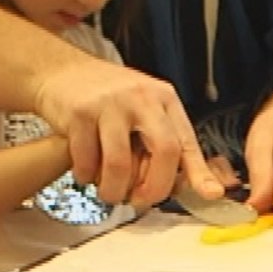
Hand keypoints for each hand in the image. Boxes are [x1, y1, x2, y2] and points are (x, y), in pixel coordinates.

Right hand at [33, 58, 221, 208]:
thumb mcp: (143, 110)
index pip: (186, 140)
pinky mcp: (80, 112)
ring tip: (109, 193)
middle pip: (164, 151)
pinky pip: (87, 160)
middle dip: (155, 187)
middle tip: (141, 201)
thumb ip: (161, 141)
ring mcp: (110, 103)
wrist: (61, 70)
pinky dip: (86, 176)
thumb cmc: (106, 99)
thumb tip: (183, 185)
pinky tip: (85, 173)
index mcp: (164, 100)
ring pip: (121, 163)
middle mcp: (142, 98)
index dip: (199, 172)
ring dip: (114, 190)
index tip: (210, 194)